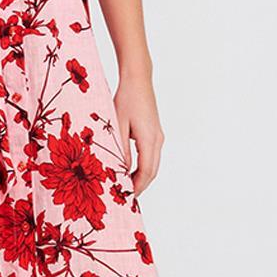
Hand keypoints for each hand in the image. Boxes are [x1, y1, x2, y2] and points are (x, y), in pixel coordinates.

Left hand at [113, 71, 163, 196]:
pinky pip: (152, 155)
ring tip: (126, 185)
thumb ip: (120, 148)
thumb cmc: (125, 98)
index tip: (127, 197)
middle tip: (126, 196)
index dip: (137, 186)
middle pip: (152, 171)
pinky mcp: (155, 132)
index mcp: (149, 139)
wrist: (138, 79)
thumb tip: (121, 169)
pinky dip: (143, 166)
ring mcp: (158, 135)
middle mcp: (158, 140)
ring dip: (142, 176)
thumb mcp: (117, 124)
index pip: (146, 171)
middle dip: (140, 185)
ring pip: (153, 164)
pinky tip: (130, 169)